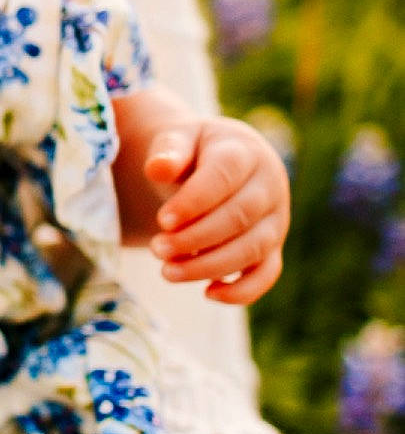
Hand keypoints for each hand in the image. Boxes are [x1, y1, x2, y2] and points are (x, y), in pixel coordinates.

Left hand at [144, 116, 289, 304]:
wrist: (216, 161)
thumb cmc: (193, 152)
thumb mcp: (178, 140)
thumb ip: (169, 151)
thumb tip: (158, 168)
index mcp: (246, 152)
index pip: (224, 176)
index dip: (194, 201)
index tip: (162, 220)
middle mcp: (269, 186)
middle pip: (239, 217)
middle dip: (195, 238)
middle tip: (157, 249)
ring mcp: (275, 219)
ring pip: (252, 249)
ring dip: (209, 266)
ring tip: (167, 271)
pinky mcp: (273, 247)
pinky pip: (266, 274)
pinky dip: (242, 291)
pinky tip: (208, 293)